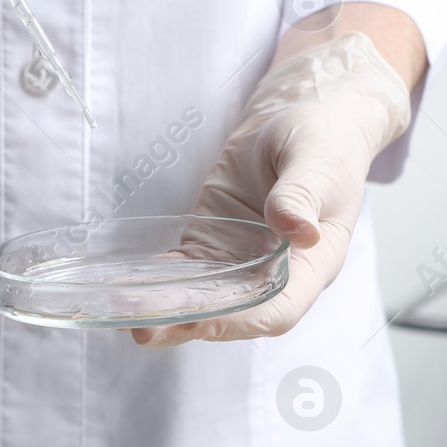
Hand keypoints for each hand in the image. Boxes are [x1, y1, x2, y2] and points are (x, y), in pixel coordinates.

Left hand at [132, 29, 412, 346]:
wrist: (301, 117)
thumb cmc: (323, 141)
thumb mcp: (318, 162)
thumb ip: (303, 195)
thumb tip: (295, 229)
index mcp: (312, 265)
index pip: (277, 310)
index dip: (240, 321)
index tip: (202, 320)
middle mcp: (275, 274)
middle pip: (232, 315)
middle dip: (188, 323)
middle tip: (143, 329)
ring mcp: (241, 261)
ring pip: (203, 298)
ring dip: (166, 309)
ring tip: (124, 313)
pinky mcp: (214, 243)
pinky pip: (185, 270)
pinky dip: (158, 281)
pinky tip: (128, 286)